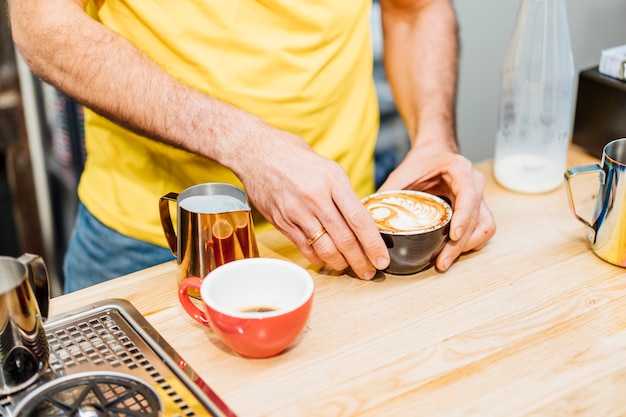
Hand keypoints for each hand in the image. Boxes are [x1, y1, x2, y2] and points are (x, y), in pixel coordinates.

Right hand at [233, 127, 389, 279]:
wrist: (258, 152)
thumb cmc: (296, 158)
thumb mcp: (329, 168)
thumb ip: (344, 195)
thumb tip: (360, 223)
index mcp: (333, 181)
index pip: (359, 219)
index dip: (373, 244)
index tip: (381, 259)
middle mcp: (316, 197)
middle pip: (344, 239)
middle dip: (360, 260)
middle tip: (369, 272)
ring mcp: (297, 211)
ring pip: (325, 248)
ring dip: (340, 263)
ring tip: (349, 268)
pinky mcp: (282, 222)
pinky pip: (304, 248)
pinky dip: (318, 258)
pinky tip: (326, 260)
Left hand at [377, 144, 495, 270]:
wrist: (433, 153)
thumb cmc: (420, 163)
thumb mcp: (401, 174)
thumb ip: (388, 194)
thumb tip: (368, 218)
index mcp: (460, 170)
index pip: (469, 196)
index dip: (463, 217)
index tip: (453, 235)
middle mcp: (475, 183)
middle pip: (478, 218)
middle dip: (460, 244)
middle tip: (442, 261)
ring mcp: (480, 197)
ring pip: (484, 227)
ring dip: (467, 246)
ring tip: (445, 260)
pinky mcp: (478, 209)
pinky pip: (481, 230)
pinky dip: (469, 243)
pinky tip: (451, 251)